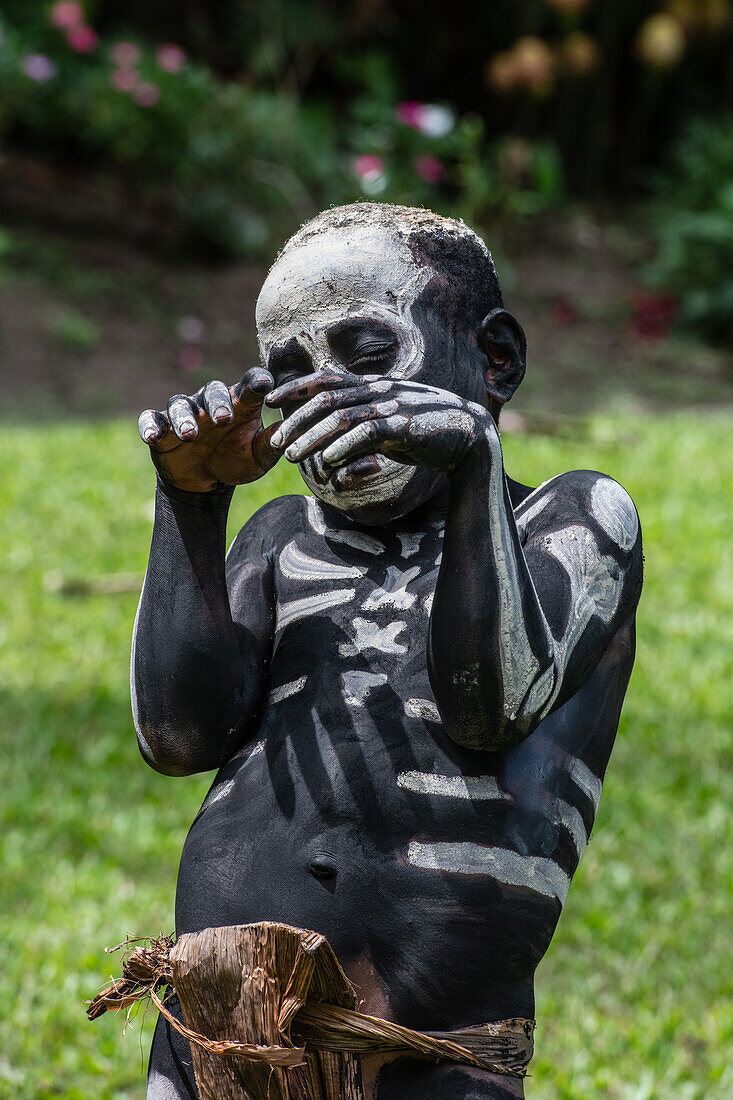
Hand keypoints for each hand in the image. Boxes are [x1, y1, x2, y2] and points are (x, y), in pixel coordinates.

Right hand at [138, 368, 279, 492]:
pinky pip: (151, 420)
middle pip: (213, 391)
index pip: (250, 383)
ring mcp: (185, 414)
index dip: (257, 381)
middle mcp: (211, 403)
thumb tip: (293, 431)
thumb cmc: (236, 463)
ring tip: (190, 435)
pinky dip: (149, 426)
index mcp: (240, 404)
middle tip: (225, 420)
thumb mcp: (259, 457)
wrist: (205, 483)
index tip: (264, 385)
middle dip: (218, 403)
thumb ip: (273, 443)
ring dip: (184, 417)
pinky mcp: (162, 428)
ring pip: (181, 404)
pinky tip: (152, 437)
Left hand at [266, 371, 494, 473]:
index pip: (328, 379)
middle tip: (276, 440)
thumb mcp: (390, 426)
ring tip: (292, 455)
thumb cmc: (427, 436)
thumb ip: (362, 427)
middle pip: (328, 399)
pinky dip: (345, 446)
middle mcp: (380, 390)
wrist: (471, 440)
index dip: (296, 386)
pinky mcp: (405, 426)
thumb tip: (332, 446)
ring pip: (342, 417)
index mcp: (375, 385)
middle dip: (297, 419)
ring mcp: (393, 406)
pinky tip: (327, 460)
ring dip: (313, 436)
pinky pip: (368, 434)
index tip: (270, 398)